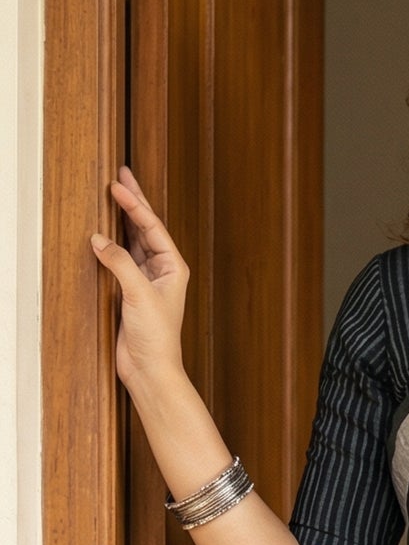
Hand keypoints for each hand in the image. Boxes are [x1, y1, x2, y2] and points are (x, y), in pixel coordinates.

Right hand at [89, 167, 189, 391]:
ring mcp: (146, 280)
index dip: (135, 204)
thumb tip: (99, 240)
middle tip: (121, 175)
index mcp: (173, 266)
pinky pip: (121, 259)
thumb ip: (119, 262)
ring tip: (113, 195)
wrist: (150, 368)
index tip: (118, 185)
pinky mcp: (131, 291)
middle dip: (133, 202)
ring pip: (132, 241)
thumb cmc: (157, 337)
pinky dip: (111, 244)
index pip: (152, 227)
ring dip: (122, 219)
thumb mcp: (138, 293)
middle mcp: (162, 270)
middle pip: (145, 228)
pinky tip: (104, 232)